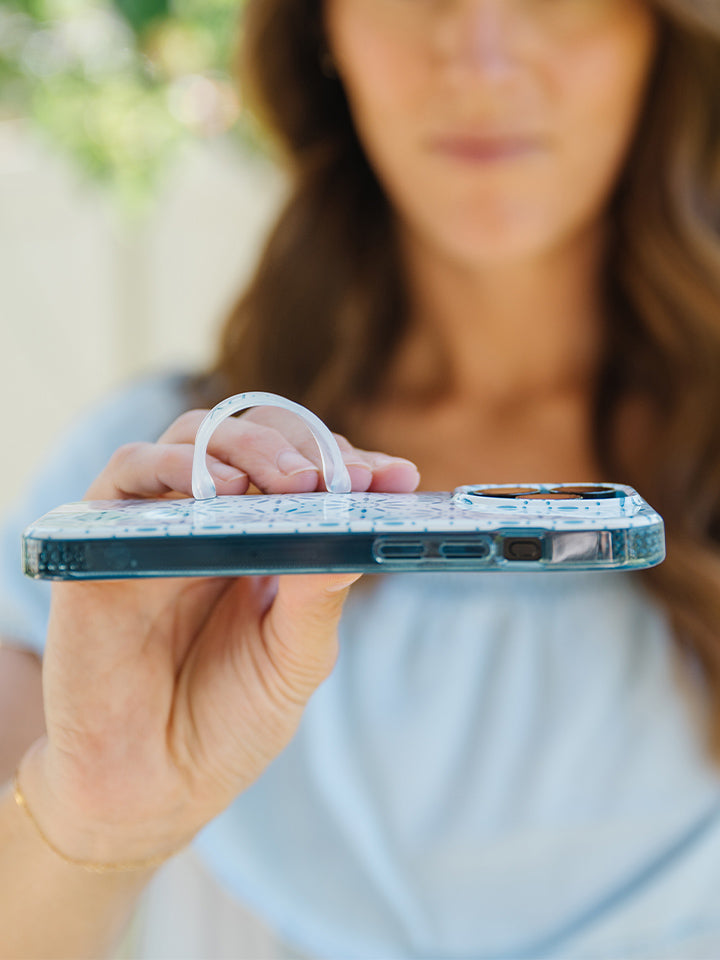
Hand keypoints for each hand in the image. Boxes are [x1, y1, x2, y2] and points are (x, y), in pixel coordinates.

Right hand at [22, 409, 418, 864]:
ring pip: (197, 438)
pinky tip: (218, 488)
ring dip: (249, 445)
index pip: (310, 474)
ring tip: (291, 484)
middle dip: (304, 448)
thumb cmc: (225, 722)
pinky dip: (174, 463)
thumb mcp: (292, 661)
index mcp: (267, 544)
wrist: (147, 787)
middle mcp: (214, 522)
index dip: (351, 466)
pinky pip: (129, 469)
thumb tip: (357, 535)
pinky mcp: (103, 537)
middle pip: (256, 438)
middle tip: (338, 479)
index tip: (395, 479)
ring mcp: (160, 523)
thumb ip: (318, 598)